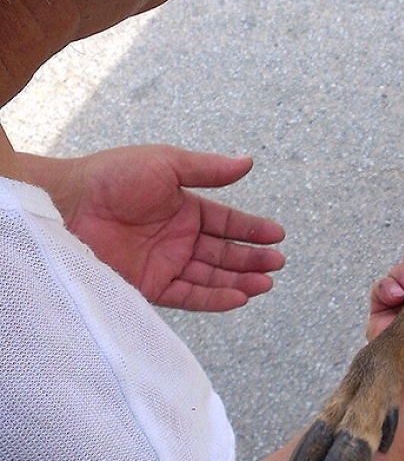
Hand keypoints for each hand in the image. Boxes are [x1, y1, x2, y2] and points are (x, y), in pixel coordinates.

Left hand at [20, 145, 283, 310]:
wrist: (69, 205)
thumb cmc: (112, 177)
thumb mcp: (167, 164)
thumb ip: (209, 169)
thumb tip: (248, 162)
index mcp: (184, 207)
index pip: (227, 222)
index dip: (252, 229)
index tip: (278, 236)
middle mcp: (178, 237)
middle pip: (224, 253)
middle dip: (252, 258)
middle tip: (277, 263)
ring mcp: (165, 262)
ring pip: (212, 276)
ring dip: (240, 280)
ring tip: (266, 283)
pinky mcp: (150, 285)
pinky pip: (190, 295)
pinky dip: (215, 297)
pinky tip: (238, 296)